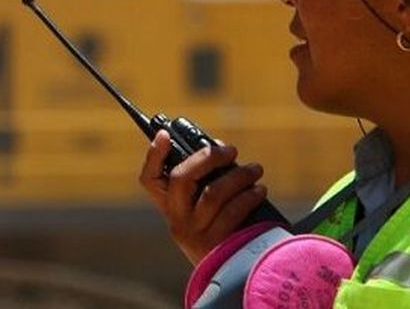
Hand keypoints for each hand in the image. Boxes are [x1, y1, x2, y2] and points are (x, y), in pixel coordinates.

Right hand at [139, 130, 267, 264]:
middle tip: (230, 150)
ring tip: (255, 169)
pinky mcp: (217, 243)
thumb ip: (204, 182)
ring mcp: (195, 233)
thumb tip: (217, 149)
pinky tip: (259, 191)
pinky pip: (233, 211)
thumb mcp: (204, 210)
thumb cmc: (221, 230)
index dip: (153, 156)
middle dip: (208, 157)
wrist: (232, 275)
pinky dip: (249, 196)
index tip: (164, 135)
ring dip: (239, 175)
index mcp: (170, 208)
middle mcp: (177, 221)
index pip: (149, 180)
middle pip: (182, 178)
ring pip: (213, 193)